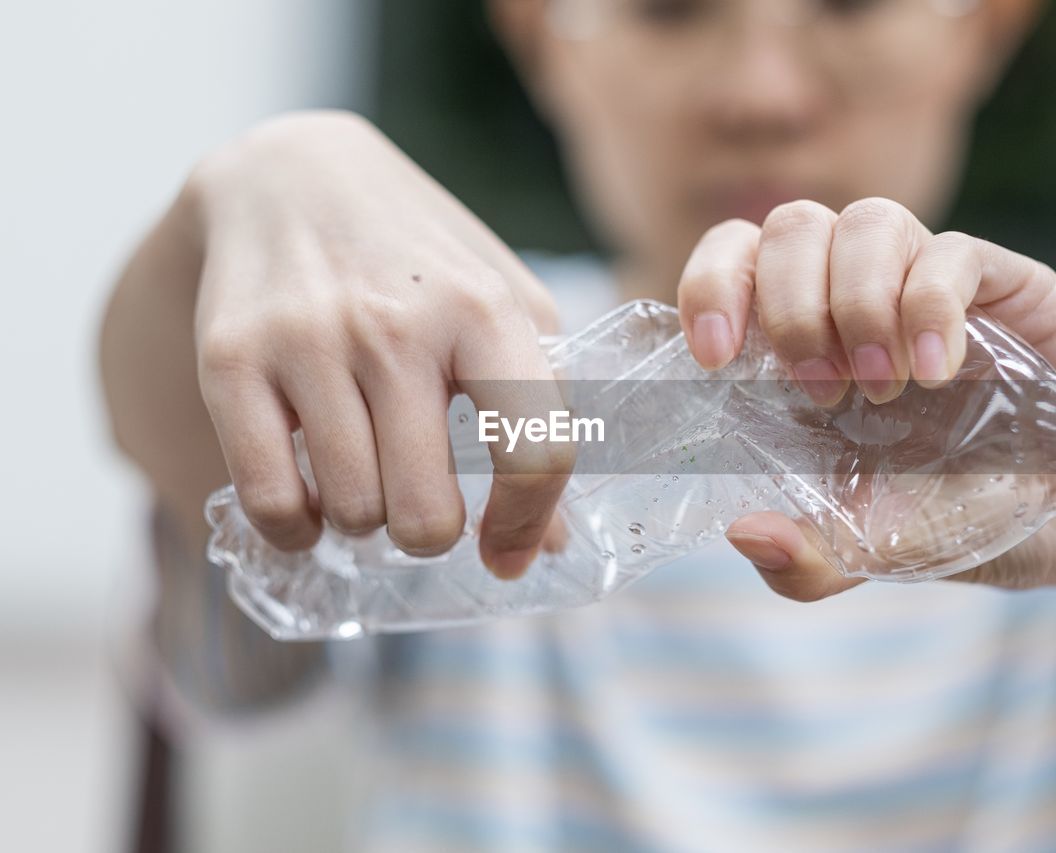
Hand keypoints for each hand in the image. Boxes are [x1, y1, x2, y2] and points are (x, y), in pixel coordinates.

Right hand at [189, 111, 571, 577]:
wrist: (293, 177)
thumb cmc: (420, 257)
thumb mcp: (503, 307)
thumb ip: (541, 411)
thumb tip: (553, 539)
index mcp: (485, 310)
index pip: (534, 453)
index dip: (528, 525)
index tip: (510, 553)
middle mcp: (397, 324)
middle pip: (426, 511)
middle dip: (429, 533)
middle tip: (422, 503)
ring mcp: (310, 340)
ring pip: (351, 512)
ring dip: (363, 520)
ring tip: (364, 476)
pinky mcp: (233, 358)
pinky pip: (269, 501)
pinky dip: (293, 530)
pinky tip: (307, 506)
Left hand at [677, 197, 1055, 597]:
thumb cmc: (954, 514)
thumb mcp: (871, 551)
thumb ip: (808, 558)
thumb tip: (746, 536)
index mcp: (802, 342)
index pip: (735, 260)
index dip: (711, 285)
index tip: (713, 356)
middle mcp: (855, 296)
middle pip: (791, 227)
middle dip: (789, 306)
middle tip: (821, 391)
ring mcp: (926, 282)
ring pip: (867, 222)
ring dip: (858, 301)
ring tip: (884, 386)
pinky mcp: (1001, 284)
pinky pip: (952, 252)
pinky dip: (931, 305)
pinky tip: (939, 371)